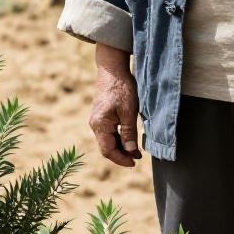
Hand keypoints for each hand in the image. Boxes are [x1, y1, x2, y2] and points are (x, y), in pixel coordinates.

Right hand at [88, 43, 141, 166]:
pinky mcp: (102, 116)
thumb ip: (128, 132)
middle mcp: (95, 124)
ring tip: (136, 150)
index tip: (134, 163)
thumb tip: (131, 151)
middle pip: (107, 147)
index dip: (121, 159)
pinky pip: (109, 132)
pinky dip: (119, 138)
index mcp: (100, 125)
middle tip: (138, 157)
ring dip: (121, 147)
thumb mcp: (128, 111)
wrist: (113, 70)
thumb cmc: (121, 89)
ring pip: (108, 140)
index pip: (108, 151)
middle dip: (122, 154)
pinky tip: (129, 138)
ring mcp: (97, 120)